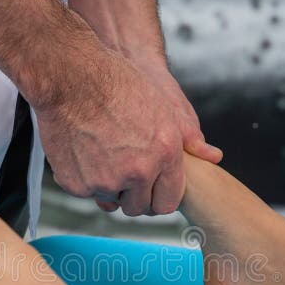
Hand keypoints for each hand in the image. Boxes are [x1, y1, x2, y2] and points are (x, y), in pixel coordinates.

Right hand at [92, 60, 223, 212]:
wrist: (70, 77)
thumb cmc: (116, 84)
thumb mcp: (162, 105)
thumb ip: (188, 138)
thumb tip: (215, 157)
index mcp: (164, 154)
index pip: (168, 202)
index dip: (158, 196)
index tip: (149, 187)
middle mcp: (138, 172)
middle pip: (139, 207)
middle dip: (133, 195)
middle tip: (123, 171)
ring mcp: (106, 181)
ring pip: (110, 200)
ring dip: (108, 185)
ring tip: (102, 152)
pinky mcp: (78, 185)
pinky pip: (85, 192)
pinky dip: (83, 178)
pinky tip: (83, 150)